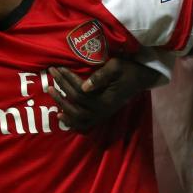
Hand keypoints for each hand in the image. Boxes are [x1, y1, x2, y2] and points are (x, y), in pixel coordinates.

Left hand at [44, 57, 162, 131]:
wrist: (142, 78)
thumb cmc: (128, 69)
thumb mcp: (116, 66)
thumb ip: (101, 76)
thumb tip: (84, 86)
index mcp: (106, 99)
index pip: (80, 91)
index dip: (67, 80)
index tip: (57, 68)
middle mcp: (103, 111)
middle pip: (76, 105)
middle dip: (61, 91)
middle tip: (50, 79)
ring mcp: (103, 115)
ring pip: (78, 118)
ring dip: (63, 107)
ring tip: (51, 93)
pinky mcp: (102, 115)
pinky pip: (85, 125)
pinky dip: (73, 123)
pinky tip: (61, 116)